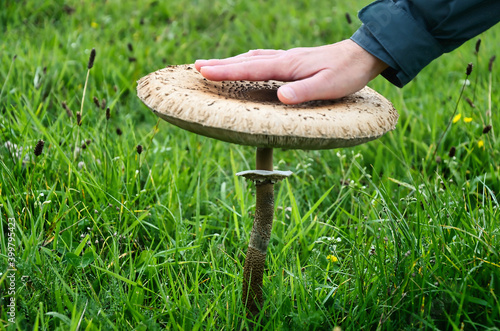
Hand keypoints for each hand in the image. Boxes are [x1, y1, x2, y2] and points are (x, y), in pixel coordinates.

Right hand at [195, 39, 387, 104]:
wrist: (362, 55)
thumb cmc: (346, 73)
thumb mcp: (329, 86)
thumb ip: (304, 92)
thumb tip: (280, 97)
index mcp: (288, 66)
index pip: (251, 69)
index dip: (226, 71)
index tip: (204, 71)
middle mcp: (284, 59)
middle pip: (246, 61)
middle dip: (220, 65)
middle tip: (197, 67)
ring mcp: (287, 58)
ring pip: (252, 58)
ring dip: (231, 62)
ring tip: (212, 65)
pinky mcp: (292, 61)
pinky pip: (262, 60)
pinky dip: (246, 62)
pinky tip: (244, 65)